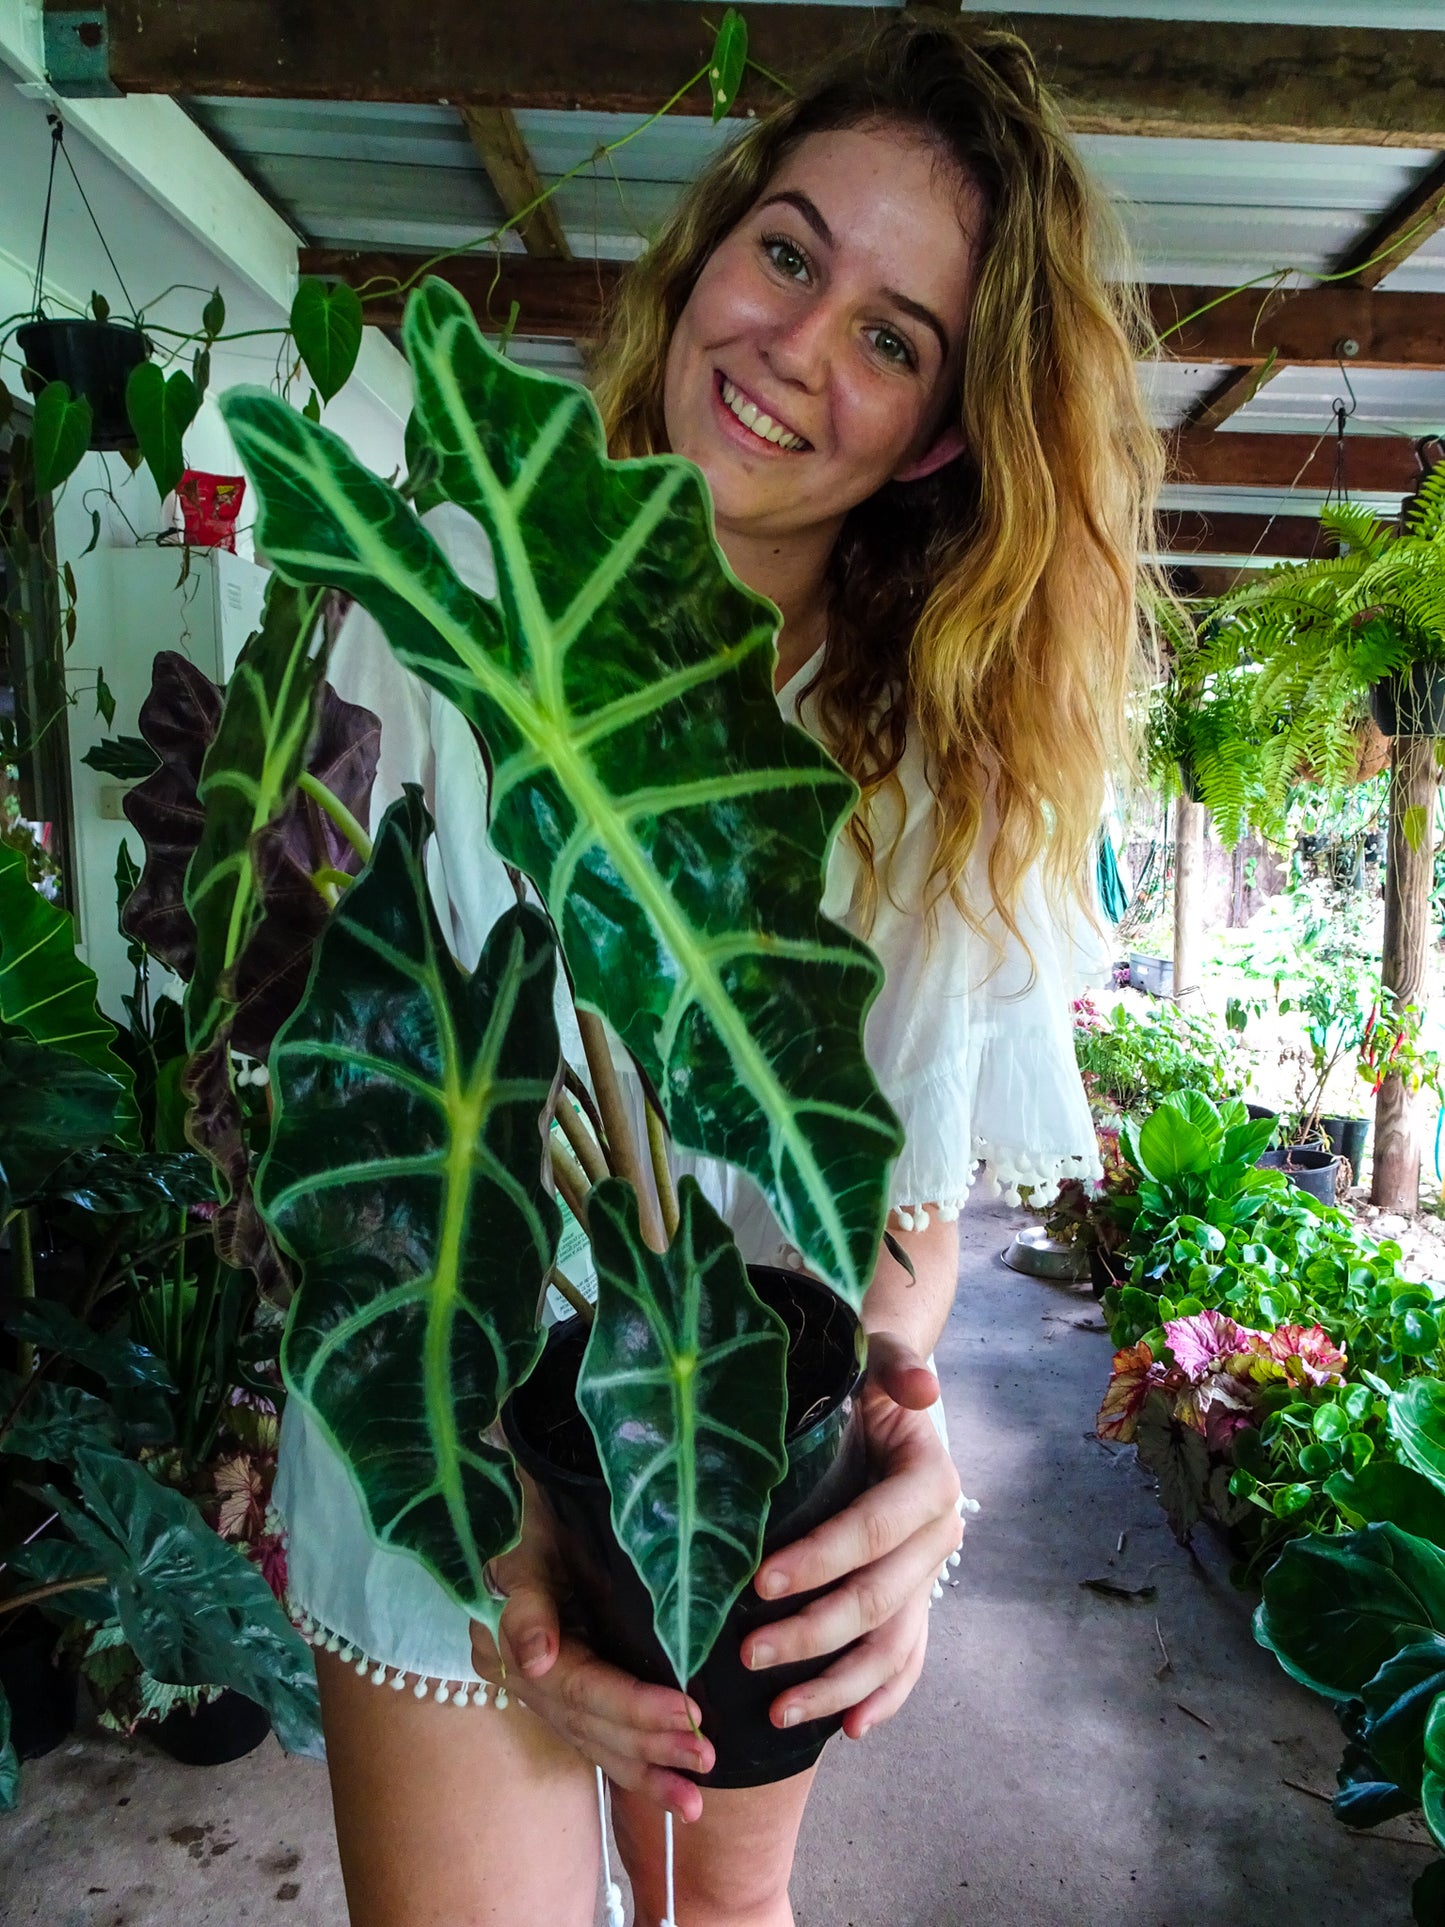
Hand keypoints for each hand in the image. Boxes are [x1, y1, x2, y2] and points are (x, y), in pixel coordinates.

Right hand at [470, 1486, 713, 1821]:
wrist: (526, 1506)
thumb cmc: (533, 1515)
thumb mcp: (526, 1545)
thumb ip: (528, 1604)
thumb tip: (536, 1661)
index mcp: (511, 1643)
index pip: (580, 1688)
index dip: (634, 1706)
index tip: (689, 1712)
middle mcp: (527, 1677)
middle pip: (591, 1723)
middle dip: (651, 1745)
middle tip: (705, 1756)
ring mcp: (545, 1690)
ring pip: (596, 1742)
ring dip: (647, 1773)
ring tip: (693, 1802)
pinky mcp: (568, 1692)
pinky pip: (599, 1737)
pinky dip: (635, 1765)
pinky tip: (671, 1787)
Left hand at [739, 1330, 962, 1738]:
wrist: (881, 1394)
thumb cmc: (864, 1376)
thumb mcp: (876, 1357)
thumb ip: (895, 1362)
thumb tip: (920, 1386)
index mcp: (930, 1481)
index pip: (875, 1530)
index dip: (823, 1558)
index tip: (760, 1581)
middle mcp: (937, 1536)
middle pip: (877, 1599)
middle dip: (812, 1631)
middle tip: (747, 1653)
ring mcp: (927, 1575)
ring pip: (891, 1644)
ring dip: (837, 1683)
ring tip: (778, 1711)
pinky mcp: (914, 1600)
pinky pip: (906, 1659)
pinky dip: (881, 1696)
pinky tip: (846, 1727)